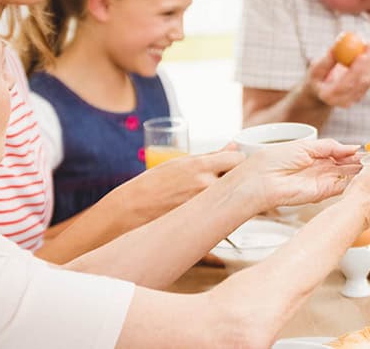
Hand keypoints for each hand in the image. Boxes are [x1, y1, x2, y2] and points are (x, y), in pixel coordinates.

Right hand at [118, 148, 245, 220]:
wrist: (131, 210)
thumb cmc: (152, 184)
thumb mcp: (179, 162)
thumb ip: (210, 156)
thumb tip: (233, 147)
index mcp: (199, 166)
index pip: (238, 159)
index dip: (238, 160)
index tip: (234, 162)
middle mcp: (205, 185)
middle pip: (238, 179)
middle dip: (235, 178)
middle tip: (224, 180)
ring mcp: (205, 206)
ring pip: (230, 198)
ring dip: (227, 196)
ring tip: (210, 196)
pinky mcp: (203, 223)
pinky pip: (221, 214)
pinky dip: (219, 211)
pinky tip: (207, 210)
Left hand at [231, 138, 362, 209]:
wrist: (262, 180)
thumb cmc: (275, 159)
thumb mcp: (306, 146)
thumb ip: (330, 146)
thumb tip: (352, 147)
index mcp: (315, 155)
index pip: (339, 153)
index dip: (353, 152)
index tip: (368, 149)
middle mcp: (320, 169)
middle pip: (346, 165)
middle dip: (360, 161)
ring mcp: (323, 181)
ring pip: (347, 176)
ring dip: (360, 171)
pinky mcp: (323, 193)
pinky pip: (343, 187)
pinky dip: (355, 181)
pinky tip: (366, 175)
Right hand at [305, 46, 369, 107]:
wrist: (321, 94)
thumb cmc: (317, 78)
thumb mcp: (315, 69)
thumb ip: (326, 60)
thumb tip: (336, 46)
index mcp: (329, 95)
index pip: (346, 84)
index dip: (356, 70)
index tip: (361, 54)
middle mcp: (344, 101)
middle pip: (361, 83)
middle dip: (368, 62)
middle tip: (369, 44)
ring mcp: (355, 100)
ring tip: (367, 44)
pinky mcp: (363, 94)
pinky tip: (367, 52)